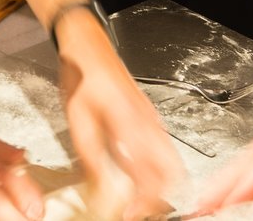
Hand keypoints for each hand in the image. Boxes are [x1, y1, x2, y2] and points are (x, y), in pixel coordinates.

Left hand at [54, 12, 183, 217]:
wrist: (88, 49)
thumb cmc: (83, 79)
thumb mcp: (78, 123)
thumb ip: (91, 159)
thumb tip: (98, 190)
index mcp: (131, 125)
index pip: (150, 174)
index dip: (143, 201)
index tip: (131, 215)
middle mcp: (148, 123)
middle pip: (174, 171)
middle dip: (162, 197)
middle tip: (140, 211)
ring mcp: (154, 119)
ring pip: (174, 161)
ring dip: (163, 184)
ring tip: (142, 200)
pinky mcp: (151, 117)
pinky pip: (167, 149)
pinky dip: (162, 169)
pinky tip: (143, 176)